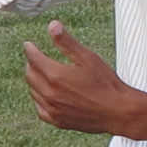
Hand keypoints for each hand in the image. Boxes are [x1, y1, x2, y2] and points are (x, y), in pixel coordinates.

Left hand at [20, 20, 146, 138]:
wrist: (117, 111)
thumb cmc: (106, 83)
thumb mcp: (87, 57)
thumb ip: (66, 42)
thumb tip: (52, 25)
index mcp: (55, 75)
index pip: (33, 58)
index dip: (30, 49)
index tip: (29, 45)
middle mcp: (50, 94)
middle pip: (30, 75)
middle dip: (31, 64)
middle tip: (35, 58)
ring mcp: (52, 109)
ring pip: (33, 92)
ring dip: (34, 81)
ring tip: (41, 74)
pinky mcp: (57, 121)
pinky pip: (39, 108)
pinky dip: (39, 99)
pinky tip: (45, 94)